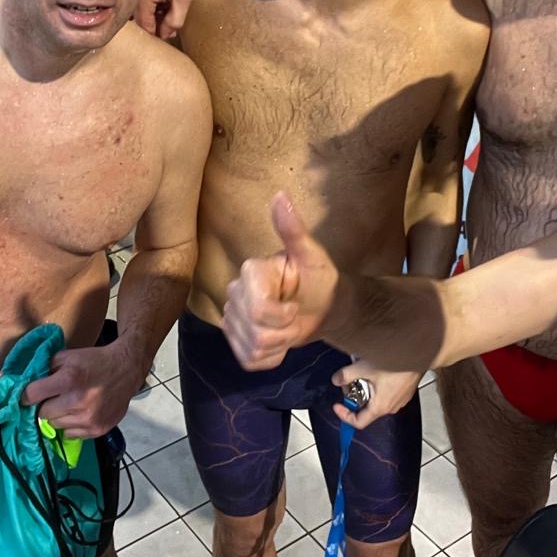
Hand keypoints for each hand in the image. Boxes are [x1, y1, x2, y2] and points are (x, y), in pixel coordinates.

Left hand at [23, 340, 143, 438]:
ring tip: (68, 404)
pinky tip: (80, 412)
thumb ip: (44, 368)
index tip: (27, 396)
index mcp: (69, 379)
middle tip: (53, 398)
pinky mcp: (97, 430)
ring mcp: (88, 418)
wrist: (126, 370)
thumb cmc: (94, 361)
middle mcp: (78, 401)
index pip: (31, 395)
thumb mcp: (67, 356)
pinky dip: (70, 425)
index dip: (26, 395)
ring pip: (55, 426)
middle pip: (42, 414)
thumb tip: (23, 384)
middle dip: (44, 406)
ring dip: (58, 416)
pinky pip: (69, 434)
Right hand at [136, 0, 203, 37]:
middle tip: (172, 20)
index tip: (170, 32)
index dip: (159, 33)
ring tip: (169, 5)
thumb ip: (175, 20)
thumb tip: (165, 34)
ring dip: (154, 12)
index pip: (145, 27)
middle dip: (156, 22)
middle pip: (141, 19)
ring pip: (140, 9)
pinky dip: (151, 1)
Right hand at [223, 193, 339, 370]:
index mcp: (251, 272)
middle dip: (282, 332)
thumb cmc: (319, 279)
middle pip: (254, 332)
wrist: (323, 308)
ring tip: (288, 328)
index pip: (256, 310)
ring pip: (252, 348)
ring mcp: (232, 318)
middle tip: (294, 319)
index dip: (280, 317)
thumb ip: (293, 229)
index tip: (294, 308)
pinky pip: (249, 361)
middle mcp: (235, 292)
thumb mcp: (312, 256)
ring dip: (278, 345)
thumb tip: (280, 196)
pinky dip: (271, 358)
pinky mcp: (236, 341)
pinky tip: (279, 342)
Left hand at [330, 360, 422, 430]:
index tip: (338, 406)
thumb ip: (346, 375)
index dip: (344, 415)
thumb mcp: (364, 367)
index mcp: (380, 406)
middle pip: (366, 409)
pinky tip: (376, 371)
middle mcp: (391, 407)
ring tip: (363, 372)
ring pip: (376, 400)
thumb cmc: (397, 363)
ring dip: (366, 389)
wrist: (419, 354)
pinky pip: (386, 393)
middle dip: (355, 396)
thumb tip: (337, 379)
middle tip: (350, 381)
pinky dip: (377, 386)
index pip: (358, 422)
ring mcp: (399, 400)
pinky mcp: (404, 391)